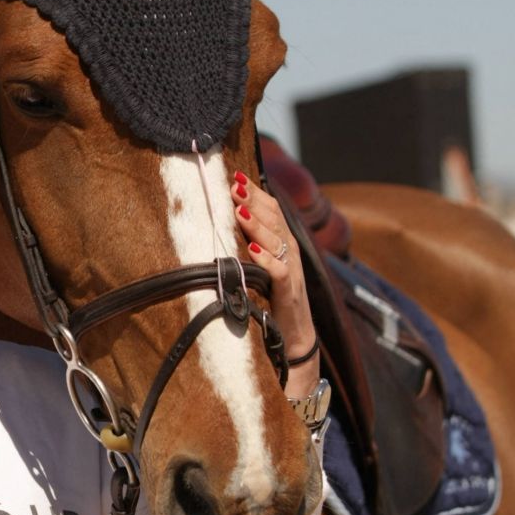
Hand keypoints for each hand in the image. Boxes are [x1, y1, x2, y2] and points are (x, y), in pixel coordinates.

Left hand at [231, 170, 318, 394]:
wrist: (293, 340)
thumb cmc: (271, 301)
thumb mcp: (258, 268)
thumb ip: (247, 246)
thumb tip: (221, 224)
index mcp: (282, 244)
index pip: (271, 210)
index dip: (255, 192)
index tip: (234, 175)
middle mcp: (290, 253)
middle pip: (275, 218)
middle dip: (255, 199)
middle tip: (234, 184)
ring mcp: (292, 272)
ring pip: (278, 240)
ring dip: (258, 223)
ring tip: (240, 208)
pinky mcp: (289, 293)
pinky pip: (279, 272)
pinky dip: (267, 259)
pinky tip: (252, 250)